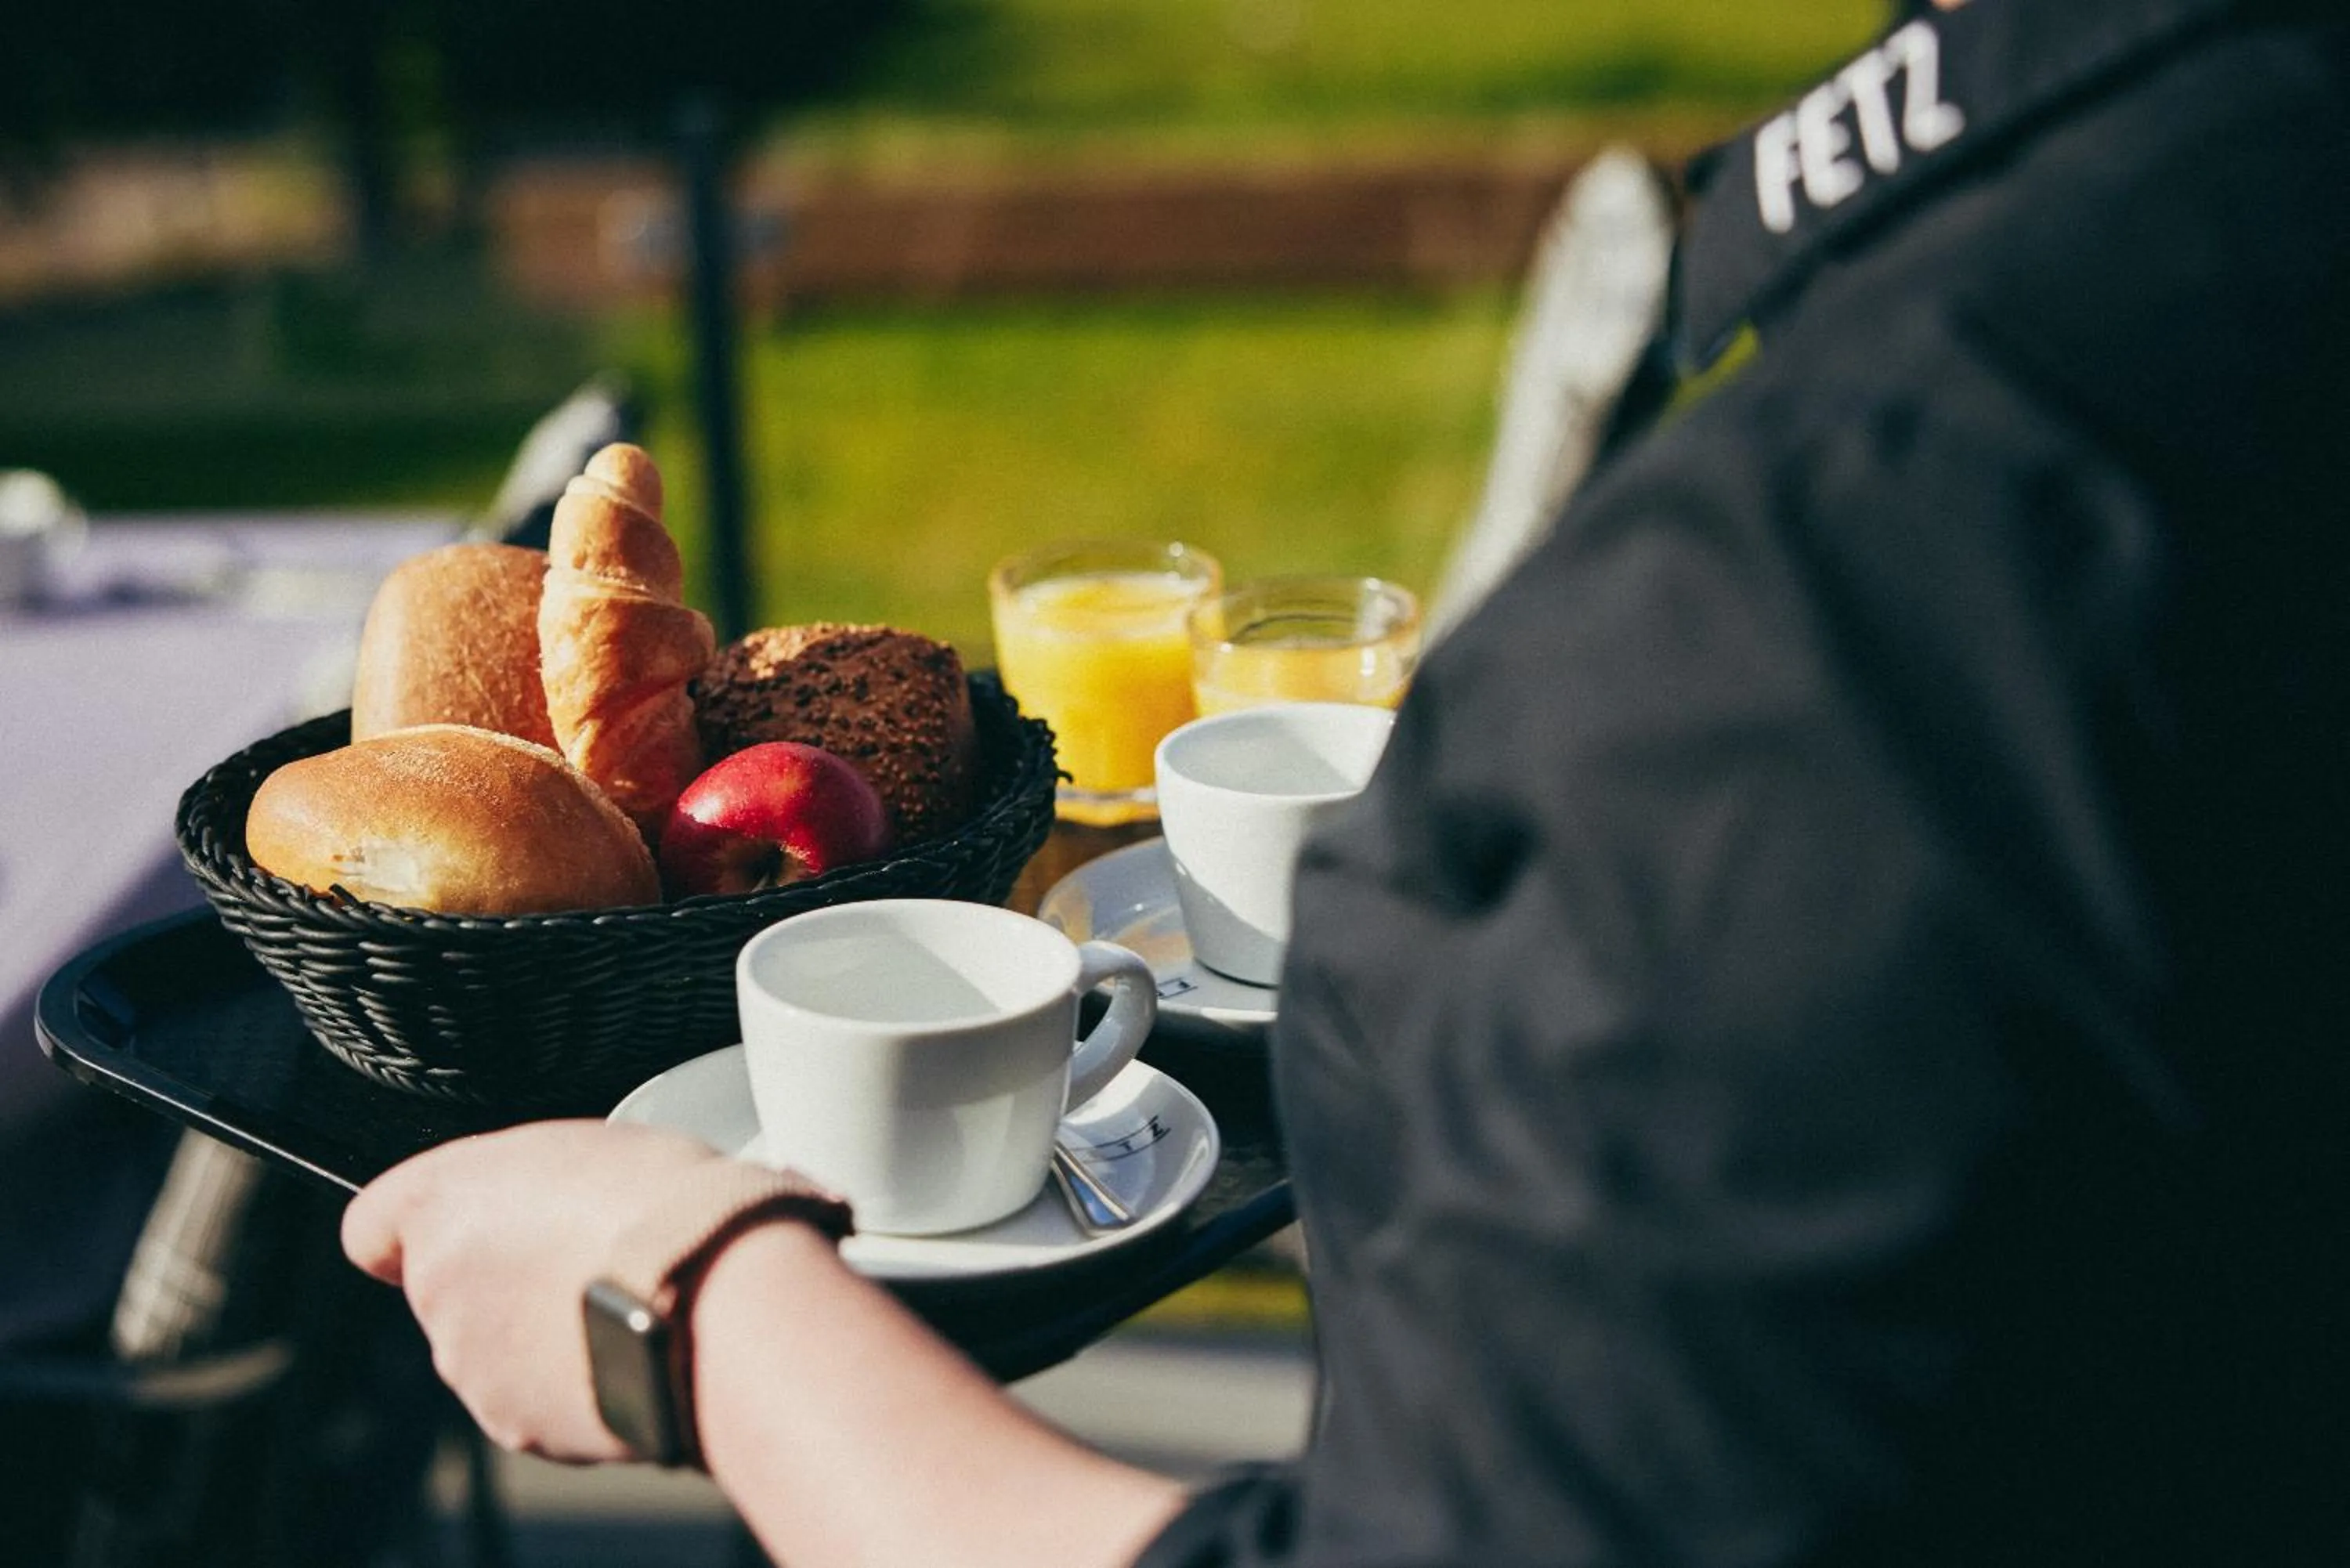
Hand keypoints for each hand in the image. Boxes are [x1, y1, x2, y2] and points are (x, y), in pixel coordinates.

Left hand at [343, 1118, 728, 1460]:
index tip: (463, 1225)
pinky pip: (531, 1398)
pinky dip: (569, 1381)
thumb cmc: (663, 1206)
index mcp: (441, 1203)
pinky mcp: (515, 1425)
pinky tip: (628, 1350)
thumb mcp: (588, 1143)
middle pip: (446, 1286)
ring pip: (489, 1346)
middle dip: (502, 1276)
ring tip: (621, 1303)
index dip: (416, 1227)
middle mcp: (437, 1288)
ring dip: (537, 1331)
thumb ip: (523, 1181)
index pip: (372, 1226)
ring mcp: (472, 1366)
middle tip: (585, 1254)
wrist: (715, 1307)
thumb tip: (531, 1207)